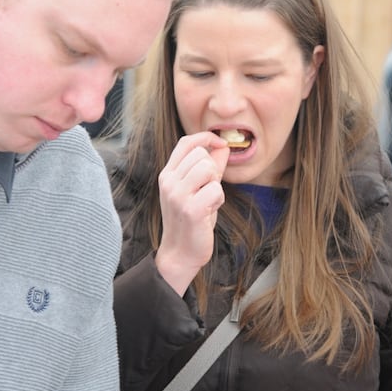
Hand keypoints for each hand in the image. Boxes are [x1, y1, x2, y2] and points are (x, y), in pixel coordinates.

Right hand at [156, 132, 229, 294]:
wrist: (180, 253)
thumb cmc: (192, 220)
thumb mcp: (197, 189)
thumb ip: (210, 167)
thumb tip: (223, 146)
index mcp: (168, 174)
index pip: (186, 142)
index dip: (206, 137)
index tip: (220, 144)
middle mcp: (168, 182)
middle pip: (201, 154)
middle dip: (213, 169)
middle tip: (209, 190)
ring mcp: (177, 195)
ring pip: (208, 168)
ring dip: (216, 184)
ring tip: (209, 199)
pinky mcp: (190, 209)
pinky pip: (216, 189)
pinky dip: (219, 199)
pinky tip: (210, 211)